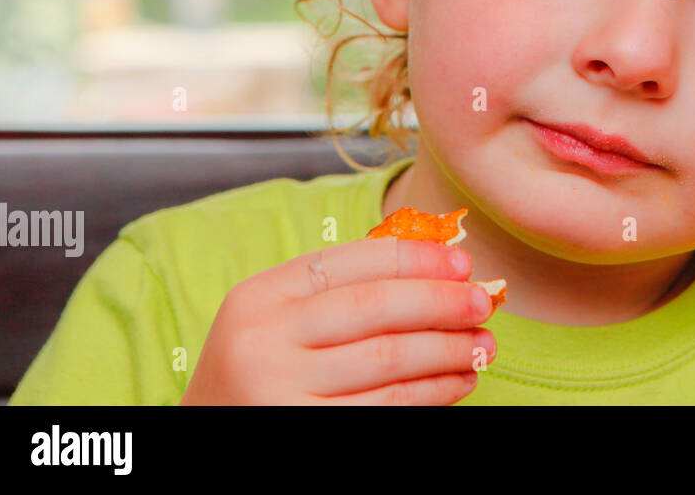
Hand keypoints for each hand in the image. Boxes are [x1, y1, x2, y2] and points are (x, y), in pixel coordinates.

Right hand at [180, 236, 496, 403]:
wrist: (210, 434)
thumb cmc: (259, 369)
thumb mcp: (277, 318)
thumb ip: (338, 289)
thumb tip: (437, 267)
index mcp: (259, 296)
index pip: (351, 263)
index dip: (416, 259)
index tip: (462, 263)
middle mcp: (263, 342)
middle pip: (377, 309)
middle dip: (442, 302)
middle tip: (484, 302)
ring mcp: (280, 392)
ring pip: (390, 361)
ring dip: (448, 350)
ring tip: (482, 345)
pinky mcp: (304, 432)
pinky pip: (387, 408)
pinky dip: (432, 392)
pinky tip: (457, 382)